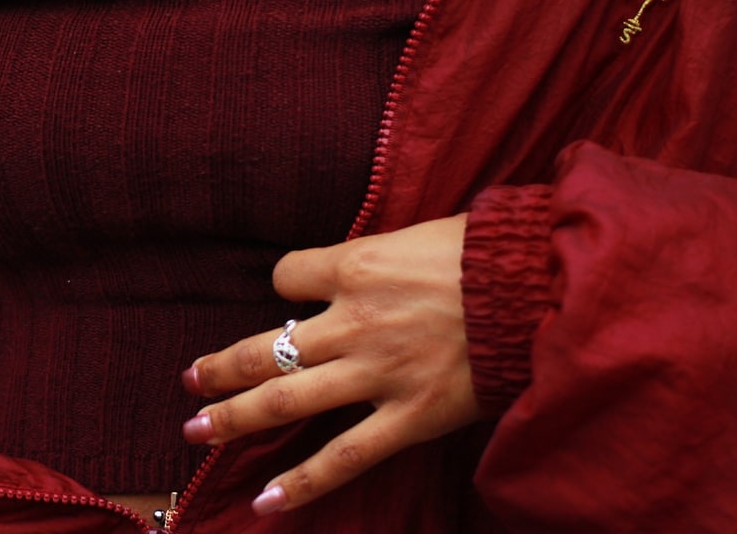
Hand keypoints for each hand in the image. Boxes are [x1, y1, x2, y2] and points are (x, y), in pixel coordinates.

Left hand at [180, 214, 479, 515]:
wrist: (546, 289)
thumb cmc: (490, 252)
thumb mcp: (421, 234)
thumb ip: (379, 259)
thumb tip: (355, 270)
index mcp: (357, 266)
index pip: (287, 277)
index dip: (285, 287)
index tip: (292, 297)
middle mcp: (355, 320)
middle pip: (266, 346)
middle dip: (220, 367)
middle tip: (189, 380)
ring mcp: (379, 372)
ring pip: (288, 398)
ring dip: (235, 416)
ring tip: (196, 430)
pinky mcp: (410, 416)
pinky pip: (345, 457)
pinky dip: (303, 483)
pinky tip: (265, 501)